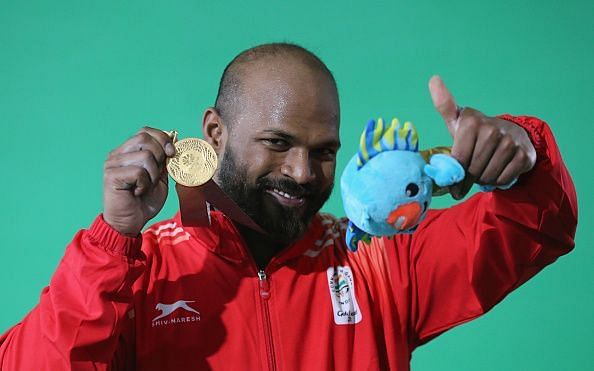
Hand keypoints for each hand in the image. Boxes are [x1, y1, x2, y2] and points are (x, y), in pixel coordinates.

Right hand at [103, 127, 175, 235]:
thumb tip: (172, 145)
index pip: (145, 131)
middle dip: (160, 156)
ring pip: (145, 156)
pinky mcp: (111, 175)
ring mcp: (112, 164)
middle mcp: (118, 154)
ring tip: (146, 186)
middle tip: (156, 175)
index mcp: (129, 151)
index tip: (172, 153)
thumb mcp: (159, 178)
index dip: (162, 138)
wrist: (130, 223)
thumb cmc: (144, 201)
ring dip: (153, 174)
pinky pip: (138, 172)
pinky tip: (138, 192)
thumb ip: (163, 161)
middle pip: (145, 138)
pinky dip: (145, 184)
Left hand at [428, 76, 536, 199]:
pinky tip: (497, 169)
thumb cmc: (475, 132)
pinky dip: (498, 181)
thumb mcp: (457, 120)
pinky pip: (504, 180)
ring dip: (483, 179)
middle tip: (471, 170)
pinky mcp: (524, 155)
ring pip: (488, 177)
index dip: (455, 174)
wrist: (510, 133)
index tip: (454, 180)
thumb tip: (434, 78)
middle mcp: (491, 130)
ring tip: (483, 168)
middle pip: (472, 171)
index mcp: (471, 123)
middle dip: (469, 177)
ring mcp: (510, 142)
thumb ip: (444, 105)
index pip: (459, 161)